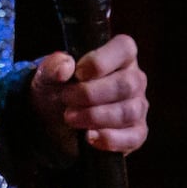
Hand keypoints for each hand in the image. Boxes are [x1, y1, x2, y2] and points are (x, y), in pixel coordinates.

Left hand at [30, 34, 148, 157]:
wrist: (54, 121)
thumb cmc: (58, 89)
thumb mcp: (48, 75)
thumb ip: (53, 66)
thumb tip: (65, 67)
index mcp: (120, 54)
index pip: (124, 48)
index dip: (100, 61)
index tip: (77, 74)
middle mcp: (135, 78)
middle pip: (127, 84)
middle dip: (91, 94)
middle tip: (67, 99)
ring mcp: (138, 106)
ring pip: (128, 112)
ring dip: (95, 117)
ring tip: (71, 118)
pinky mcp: (136, 132)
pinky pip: (133, 137)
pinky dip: (110, 139)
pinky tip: (89, 137)